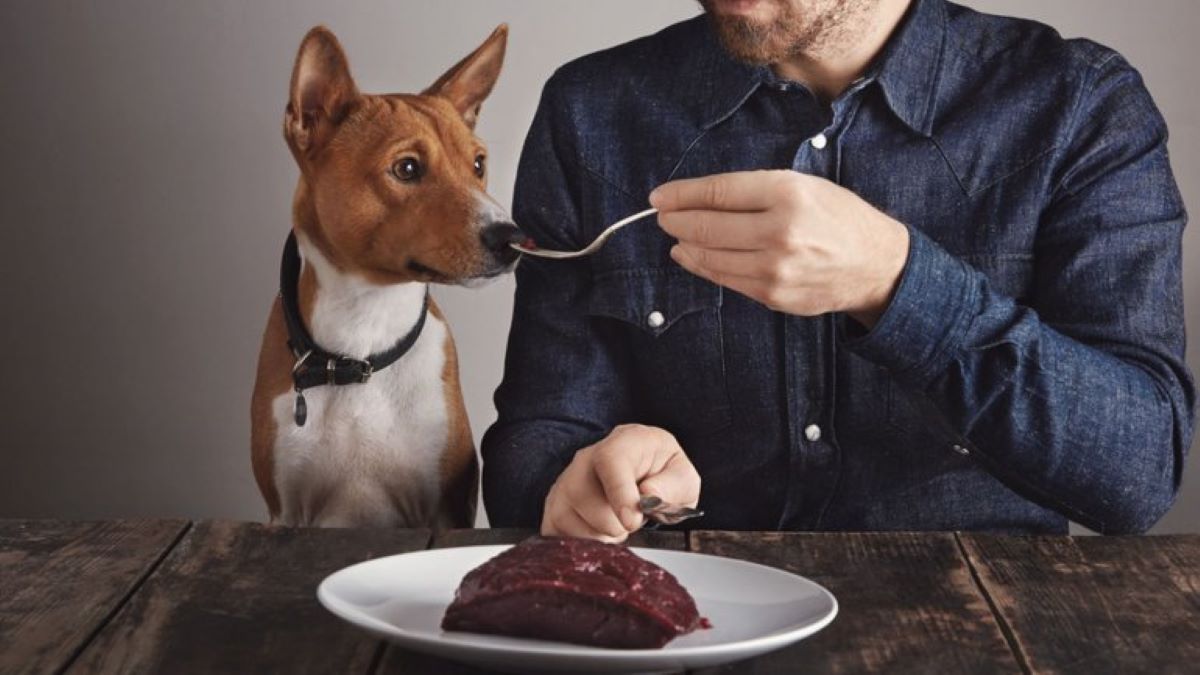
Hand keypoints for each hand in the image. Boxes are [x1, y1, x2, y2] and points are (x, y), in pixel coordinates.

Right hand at [541, 424, 700, 541]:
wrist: (639, 473)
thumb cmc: (660, 473)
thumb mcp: (683, 476)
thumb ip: (673, 485)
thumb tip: (649, 495)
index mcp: (623, 443)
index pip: (611, 461)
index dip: (619, 493)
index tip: (632, 521)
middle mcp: (585, 459)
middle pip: (583, 497)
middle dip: (614, 524)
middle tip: (632, 520)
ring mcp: (564, 484)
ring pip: (568, 520)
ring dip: (600, 536)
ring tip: (616, 523)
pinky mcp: (553, 509)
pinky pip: (558, 535)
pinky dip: (583, 544)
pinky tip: (600, 533)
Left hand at [651, 170, 909, 327]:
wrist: (877, 265)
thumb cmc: (838, 218)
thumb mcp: (804, 185)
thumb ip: (754, 190)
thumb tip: (699, 197)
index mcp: (788, 193)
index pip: (718, 192)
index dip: (681, 194)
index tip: (660, 196)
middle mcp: (779, 231)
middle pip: (706, 226)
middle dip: (676, 220)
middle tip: (663, 216)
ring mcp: (774, 268)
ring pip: (709, 256)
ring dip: (684, 245)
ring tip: (675, 235)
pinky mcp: (772, 294)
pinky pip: (724, 279)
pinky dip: (702, 266)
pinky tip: (691, 256)